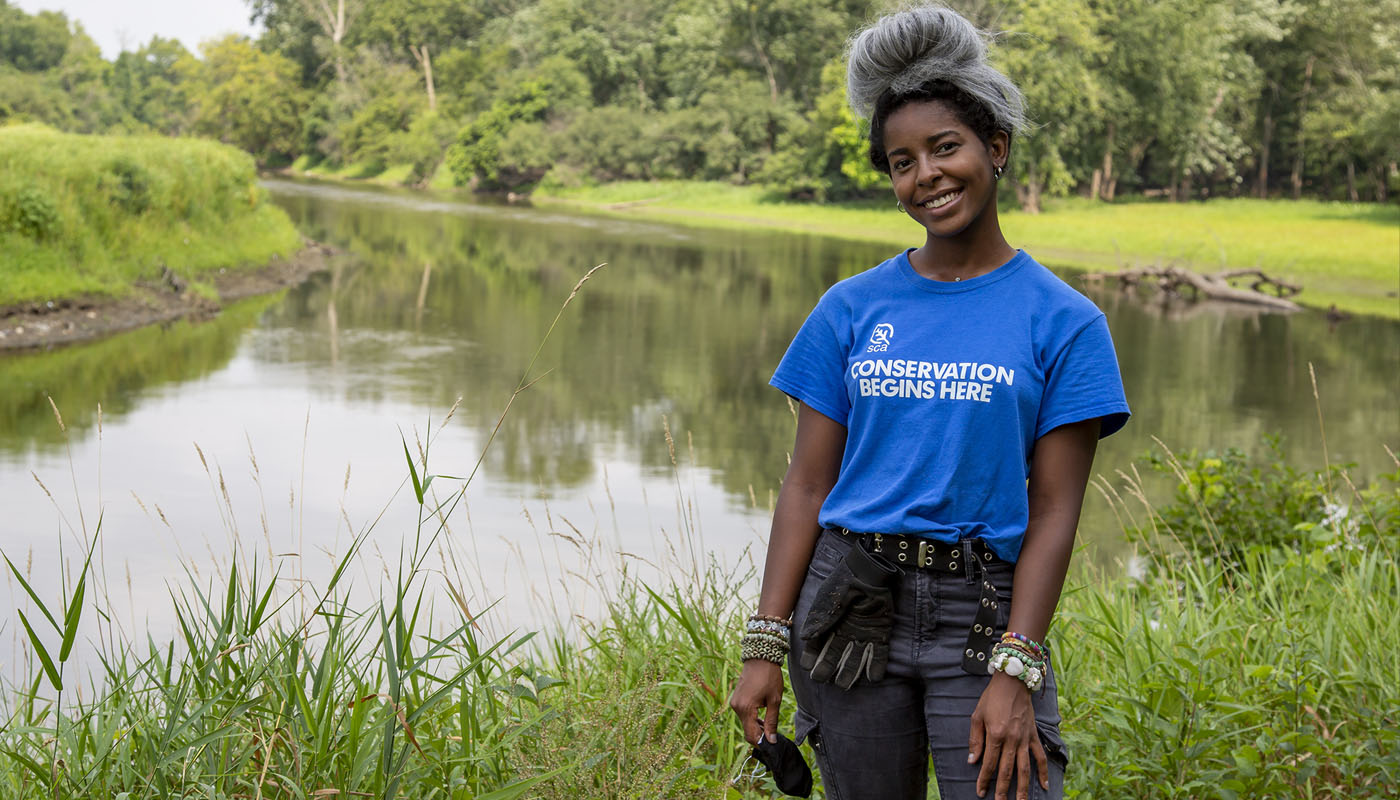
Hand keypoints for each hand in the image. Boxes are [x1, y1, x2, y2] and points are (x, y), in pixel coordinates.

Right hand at [729, 659, 784, 744]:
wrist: (760, 658)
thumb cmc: (769, 677)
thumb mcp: (775, 700)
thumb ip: (772, 722)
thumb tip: (772, 740)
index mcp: (746, 708)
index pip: (751, 735)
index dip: (761, 743)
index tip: (772, 746)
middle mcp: (737, 707)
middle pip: (747, 730)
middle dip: (759, 736)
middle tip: (773, 736)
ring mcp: (735, 703)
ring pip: (745, 723)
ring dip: (756, 727)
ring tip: (769, 725)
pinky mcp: (736, 699)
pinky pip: (743, 715)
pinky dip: (752, 719)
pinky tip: (762, 717)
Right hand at [798, 544, 897, 688]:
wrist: (868, 573)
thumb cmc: (845, 584)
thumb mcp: (828, 602)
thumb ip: (819, 621)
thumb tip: (804, 638)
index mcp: (830, 625)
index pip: (817, 645)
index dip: (812, 656)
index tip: (808, 667)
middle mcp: (844, 632)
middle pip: (834, 655)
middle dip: (827, 668)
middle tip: (822, 679)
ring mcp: (862, 634)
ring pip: (855, 658)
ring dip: (850, 672)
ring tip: (845, 686)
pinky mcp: (880, 634)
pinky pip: (879, 654)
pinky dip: (876, 666)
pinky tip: (872, 677)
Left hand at [968, 673, 1049, 799]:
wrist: (1013, 682)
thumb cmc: (992, 697)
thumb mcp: (977, 716)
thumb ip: (975, 740)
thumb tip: (972, 761)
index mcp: (996, 734)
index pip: (989, 764)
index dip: (984, 780)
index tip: (980, 792)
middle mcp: (1012, 740)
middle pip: (1007, 770)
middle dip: (1002, 789)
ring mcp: (1025, 739)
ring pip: (1024, 769)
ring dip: (1023, 788)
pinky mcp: (1034, 736)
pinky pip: (1040, 757)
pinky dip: (1044, 772)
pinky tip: (1045, 786)